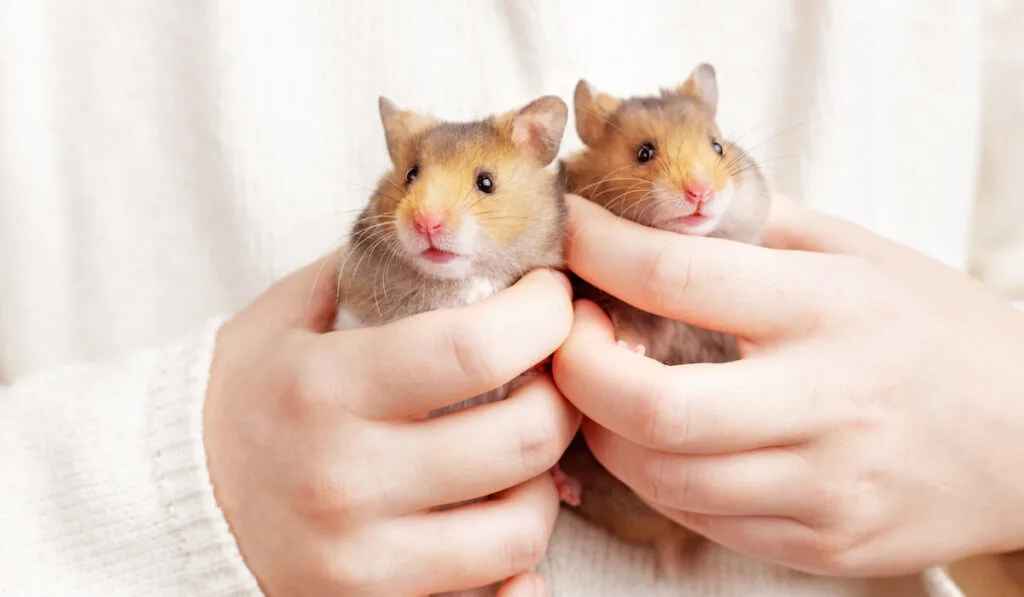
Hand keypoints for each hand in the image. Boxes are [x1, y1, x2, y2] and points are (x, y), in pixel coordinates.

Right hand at [204, 252, 578, 595]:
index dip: (542, 316)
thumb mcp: (289, 313)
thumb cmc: (247, 394)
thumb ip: (374, 269)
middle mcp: (342, 478)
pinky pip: (490, 595)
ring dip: (542, 479)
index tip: (552, 297)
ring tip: (518, 450)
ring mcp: (358, 557)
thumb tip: (463, 240)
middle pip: (520, 439)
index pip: (474, 349)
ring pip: (519, 528)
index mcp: (323, 388)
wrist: (173, 499)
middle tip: (550, 372)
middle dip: (562, 395)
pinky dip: (517, 561)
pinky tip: (501, 519)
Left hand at [553, 194, 1023, 575]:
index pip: (678, 277)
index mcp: (830, 307)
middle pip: (651, 405)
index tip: (571, 234)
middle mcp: (826, 400)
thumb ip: (761, 226)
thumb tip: (659, 207)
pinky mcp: (824, 542)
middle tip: (567, 335)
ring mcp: (825, 484)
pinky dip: (655, 475)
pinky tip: (656, 440)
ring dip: (603, 428)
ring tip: (603, 387)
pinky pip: (702, 519)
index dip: (598, 252)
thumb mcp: (863, 254)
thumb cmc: (939, 331)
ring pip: (663, 476)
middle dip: (576, 368)